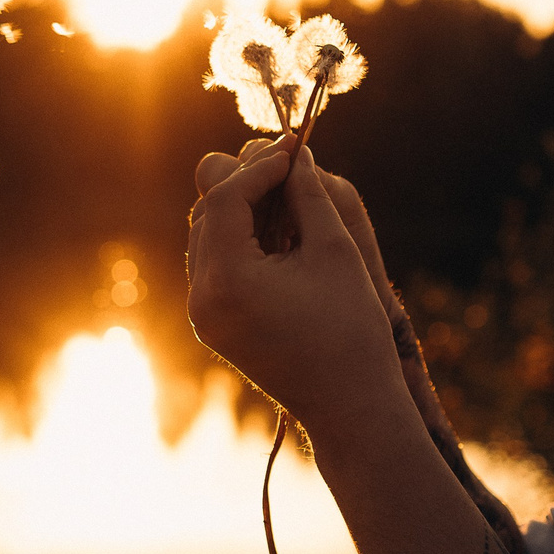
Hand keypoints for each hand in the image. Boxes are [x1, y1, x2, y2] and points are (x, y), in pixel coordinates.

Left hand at [196, 138, 408, 326]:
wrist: (350, 405)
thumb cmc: (351, 329)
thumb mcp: (335, 250)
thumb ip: (308, 194)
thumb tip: (294, 151)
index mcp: (227, 280)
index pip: (224, 198)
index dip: (259, 167)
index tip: (295, 149)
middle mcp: (202, 297)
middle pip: (206, 213)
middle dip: (246, 183)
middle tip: (290, 164)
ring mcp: (202, 314)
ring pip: (206, 235)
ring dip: (242, 208)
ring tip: (288, 192)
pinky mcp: (212, 323)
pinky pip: (214, 263)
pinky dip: (240, 238)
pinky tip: (279, 226)